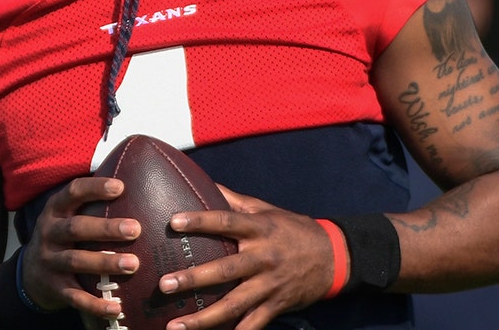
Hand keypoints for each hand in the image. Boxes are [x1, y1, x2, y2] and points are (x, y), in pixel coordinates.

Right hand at [19, 176, 141, 320]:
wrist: (29, 275)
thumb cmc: (64, 236)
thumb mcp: (68, 215)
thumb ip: (92, 201)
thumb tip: (135, 176)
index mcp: (55, 210)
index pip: (73, 192)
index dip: (95, 188)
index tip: (121, 187)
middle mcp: (48, 233)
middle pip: (76, 228)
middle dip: (106, 229)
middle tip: (136, 229)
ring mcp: (49, 261)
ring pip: (76, 261)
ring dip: (105, 262)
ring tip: (134, 264)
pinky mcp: (53, 288)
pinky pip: (75, 297)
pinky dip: (95, 304)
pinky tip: (117, 308)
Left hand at [156, 185, 335, 329]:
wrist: (334, 257)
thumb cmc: (294, 230)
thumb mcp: (268, 210)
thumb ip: (236, 201)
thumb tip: (206, 183)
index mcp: (260, 229)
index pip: (226, 222)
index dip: (200, 220)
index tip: (174, 222)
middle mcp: (263, 257)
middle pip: (225, 269)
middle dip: (194, 278)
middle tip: (165, 284)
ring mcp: (269, 285)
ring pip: (233, 304)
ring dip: (203, 318)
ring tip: (174, 325)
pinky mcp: (276, 305)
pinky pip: (253, 325)